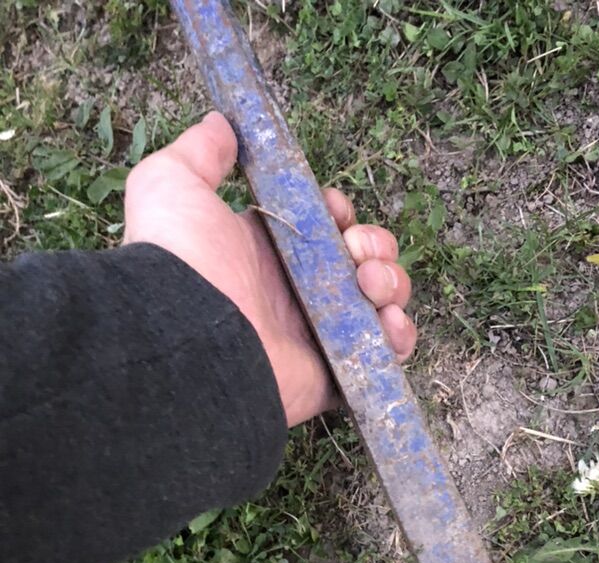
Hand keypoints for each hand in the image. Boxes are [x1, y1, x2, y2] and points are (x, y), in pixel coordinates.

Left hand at [124, 112, 416, 426]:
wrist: (188, 337)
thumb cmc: (183, 261)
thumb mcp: (173, 186)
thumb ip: (199, 153)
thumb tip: (221, 122)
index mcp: (266, 255)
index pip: (324, 230)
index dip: (341, 215)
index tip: (335, 213)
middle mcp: (294, 296)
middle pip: (361, 264)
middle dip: (376, 248)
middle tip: (357, 253)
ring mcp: (317, 337)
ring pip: (379, 305)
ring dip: (391, 285)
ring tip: (371, 286)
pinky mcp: (333, 375)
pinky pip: (383, 358)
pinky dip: (397, 339)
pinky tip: (388, 323)